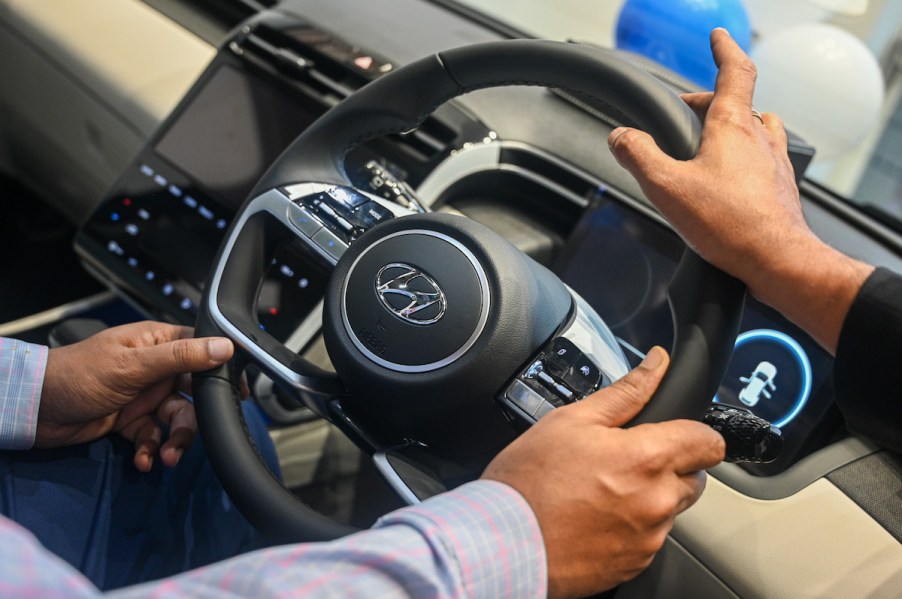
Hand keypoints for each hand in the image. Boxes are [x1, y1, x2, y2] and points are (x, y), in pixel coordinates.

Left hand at [37, 321, 236, 470]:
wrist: (34, 408)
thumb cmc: (78, 374)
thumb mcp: (134, 364)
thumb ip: (182, 357)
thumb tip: (225, 347)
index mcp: (157, 343)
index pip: (202, 349)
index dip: (222, 370)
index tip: (238, 393)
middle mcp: (155, 368)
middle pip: (194, 392)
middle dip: (195, 418)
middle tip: (190, 435)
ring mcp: (144, 395)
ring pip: (176, 419)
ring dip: (174, 440)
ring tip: (166, 457)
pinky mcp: (131, 421)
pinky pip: (154, 436)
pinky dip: (152, 449)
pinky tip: (145, 460)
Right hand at [482, 347, 723, 597]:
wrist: (502, 541)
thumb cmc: (529, 481)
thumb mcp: (572, 420)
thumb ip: (626, 391)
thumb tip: (656, 364)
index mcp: (647, 459)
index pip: (709, 442)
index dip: (693, 433)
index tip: (673, 434)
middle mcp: (657, 502)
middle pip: (694, 478)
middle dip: (668, 466)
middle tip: (622, 462)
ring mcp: (648, 538)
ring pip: (669, 510)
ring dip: (648, 499)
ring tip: (599, 493)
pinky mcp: (635, 564)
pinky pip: (648, 540)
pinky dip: (630, 528)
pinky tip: (593, 518)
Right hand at [608, 28, 871, 352]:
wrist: (777, 259)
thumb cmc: (730, 225)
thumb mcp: (667, 187)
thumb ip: (639, 156)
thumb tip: (621, 137)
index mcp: (732, 127)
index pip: (734, 72)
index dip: (724, 49)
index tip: (718, 37)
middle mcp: (759, 138)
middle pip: (738, 102)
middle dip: (710, 101)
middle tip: (686, 112)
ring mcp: (774, 162)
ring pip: (757, 128)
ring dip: (734, 125)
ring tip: (710, 142)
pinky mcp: (780, 186)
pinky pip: (765, 156)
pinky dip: (747, 155)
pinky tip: (731, 178)